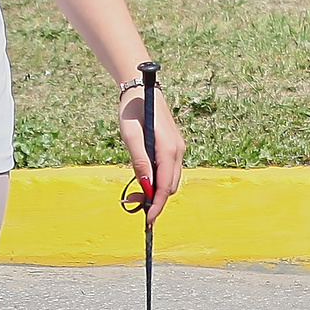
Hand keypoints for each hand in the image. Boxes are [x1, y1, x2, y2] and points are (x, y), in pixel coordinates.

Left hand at [117, 84, 183, 223]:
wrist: (141, 88)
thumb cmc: (133, 110)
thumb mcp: (131, 135)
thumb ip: (139, 160)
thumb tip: (145, 185)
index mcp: (169, 149)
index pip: (166, 185)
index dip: (157, 204)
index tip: (148, 220)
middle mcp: (178, 151)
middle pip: (170, 186)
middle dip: (154, 199)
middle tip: (131, 200)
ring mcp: (177, 149)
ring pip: (170, 180)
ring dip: (155, 190)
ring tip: (134, 192)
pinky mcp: (173, 147)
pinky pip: (168, 170)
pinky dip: (157, 179)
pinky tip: (143, 179)